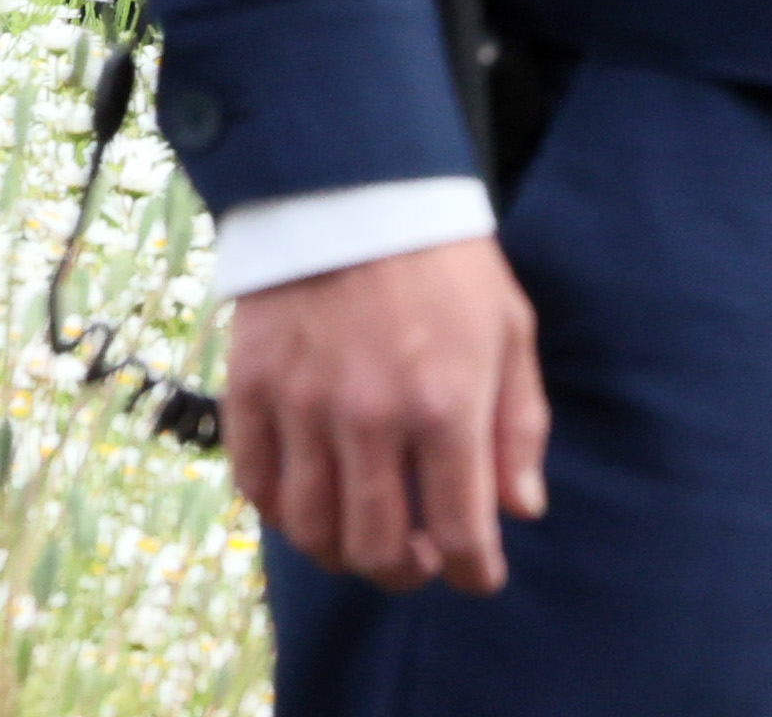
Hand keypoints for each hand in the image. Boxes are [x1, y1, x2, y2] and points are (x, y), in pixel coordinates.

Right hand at [222, 237, 548, 593]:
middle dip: (405, 573)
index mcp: (446, 403)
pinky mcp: (249, 393)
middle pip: (376, 547)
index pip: (459, 527)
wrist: (354, 193)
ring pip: (312, 530)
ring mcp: (302, 409)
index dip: (473, 570)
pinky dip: (283, 514)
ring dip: (343, 553)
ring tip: (369, 538)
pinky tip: (312, 504)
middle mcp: (370, 418)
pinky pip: (256, 487)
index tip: (479, 577)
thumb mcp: (510, 332)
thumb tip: (521, 510)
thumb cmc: (446, 264)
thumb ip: (518, 427)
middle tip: (420, 561)